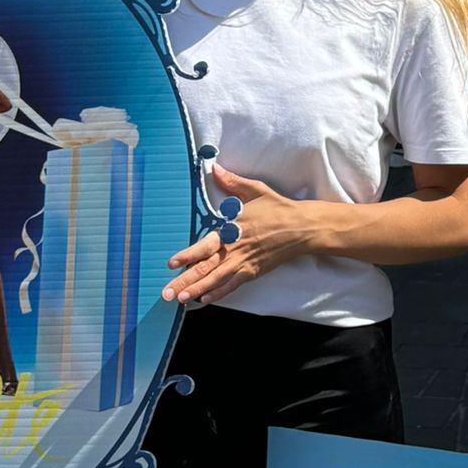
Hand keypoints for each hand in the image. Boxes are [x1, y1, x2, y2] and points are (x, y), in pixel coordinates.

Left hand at [162, 164, 308, 305]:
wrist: (302, 228)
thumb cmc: (278, 208)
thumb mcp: (256, 190)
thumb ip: (232, 182)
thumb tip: (215, 168)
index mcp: (233, 230)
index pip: (205, 246)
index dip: (187, 255)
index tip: (171, 264)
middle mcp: (236, 250)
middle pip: (205, 268)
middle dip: (184, 281)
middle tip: (165, 293)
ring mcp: (244, 263)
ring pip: (215, 280)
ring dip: (196, 290)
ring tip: (179, 299)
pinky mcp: (253, 272)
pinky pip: (232, 285)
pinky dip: (218, 293)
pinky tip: (204, 300)